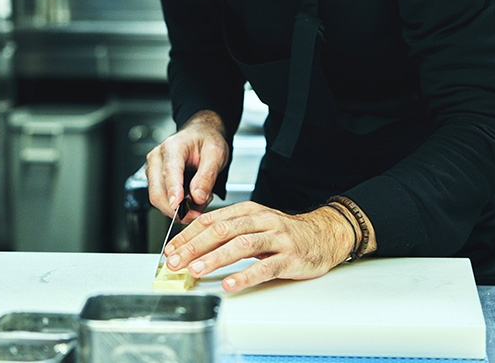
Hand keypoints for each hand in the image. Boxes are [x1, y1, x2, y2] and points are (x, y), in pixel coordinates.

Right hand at [145, 110, 229, 222]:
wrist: (201, 135)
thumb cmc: (206, 140)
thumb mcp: (216, 154)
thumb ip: (207, 175)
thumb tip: (197, 197)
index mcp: (173, 147)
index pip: (169, 172)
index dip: (173, 191)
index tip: (178, 206)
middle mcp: (157, 158)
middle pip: (158, 192)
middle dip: (178, 209)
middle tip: (200, 211)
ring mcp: (153, 170)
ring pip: (159, 199)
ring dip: (180, 208)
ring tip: (201, 197)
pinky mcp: (155, 180)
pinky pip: (162, 200)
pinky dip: (178, 206)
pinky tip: (192, 198)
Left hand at [162, 201, 357, 291]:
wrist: (323, 235)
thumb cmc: (284, 232)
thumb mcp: (255, 223)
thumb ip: (229, 230)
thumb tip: (193, 243)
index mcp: (249, 211)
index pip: (212, 220)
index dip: (188, 235)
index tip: (171, 249)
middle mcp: (262, 220)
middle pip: (223, 231)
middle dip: (195, 246)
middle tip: (176, 261)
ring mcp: (276, 238)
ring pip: (241, 245)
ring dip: (215, 258)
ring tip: (196, 270)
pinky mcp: (289, 258)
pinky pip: (265, 267)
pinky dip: (245, 276)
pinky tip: (230, 283)